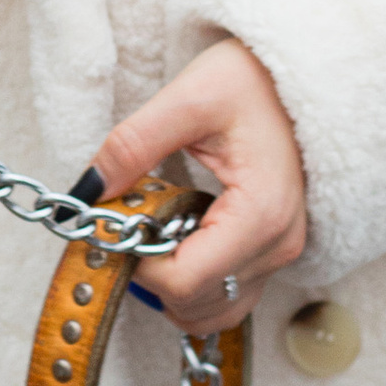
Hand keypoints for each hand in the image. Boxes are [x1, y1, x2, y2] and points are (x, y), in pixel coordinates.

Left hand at [92, 40, 306, 331]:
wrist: (300, 75)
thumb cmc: (252, 80)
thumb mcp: (187, 99)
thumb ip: (133, 146)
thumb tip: (85, 192)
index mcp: (261, 214)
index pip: (184, 282)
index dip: (137, 264)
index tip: (116, 223)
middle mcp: (279, 245)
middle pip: (196, 303)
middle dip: (150, 274)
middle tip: (130, 222)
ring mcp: (281, 253)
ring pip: (214, 310)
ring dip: (171, 286)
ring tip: (153, 229)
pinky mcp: (274, 251)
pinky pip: (229, 294)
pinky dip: (194, 283)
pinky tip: (176, 238)